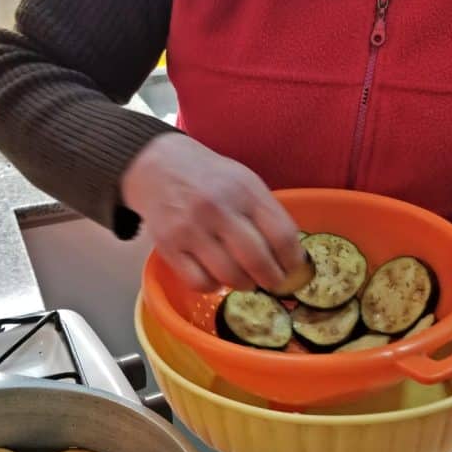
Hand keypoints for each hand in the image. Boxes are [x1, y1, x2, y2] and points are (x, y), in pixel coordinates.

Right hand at [121, 133, 304, 291]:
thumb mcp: (244, 180)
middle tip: (274, 283)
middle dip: (273, 280)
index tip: (295, 270)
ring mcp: (191, 229)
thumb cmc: (209, 177)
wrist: (157, 165)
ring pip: (230, 276)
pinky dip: (213, 286)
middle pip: (258, 260)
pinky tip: (216, 277)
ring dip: (245, 285)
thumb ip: (265, 212)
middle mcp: (218, 209)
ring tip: (246, 280)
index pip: (282, 235)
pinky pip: (199, 282)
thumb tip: (289, 255)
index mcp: (245, 190)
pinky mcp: (168, 246)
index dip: (293, 261)